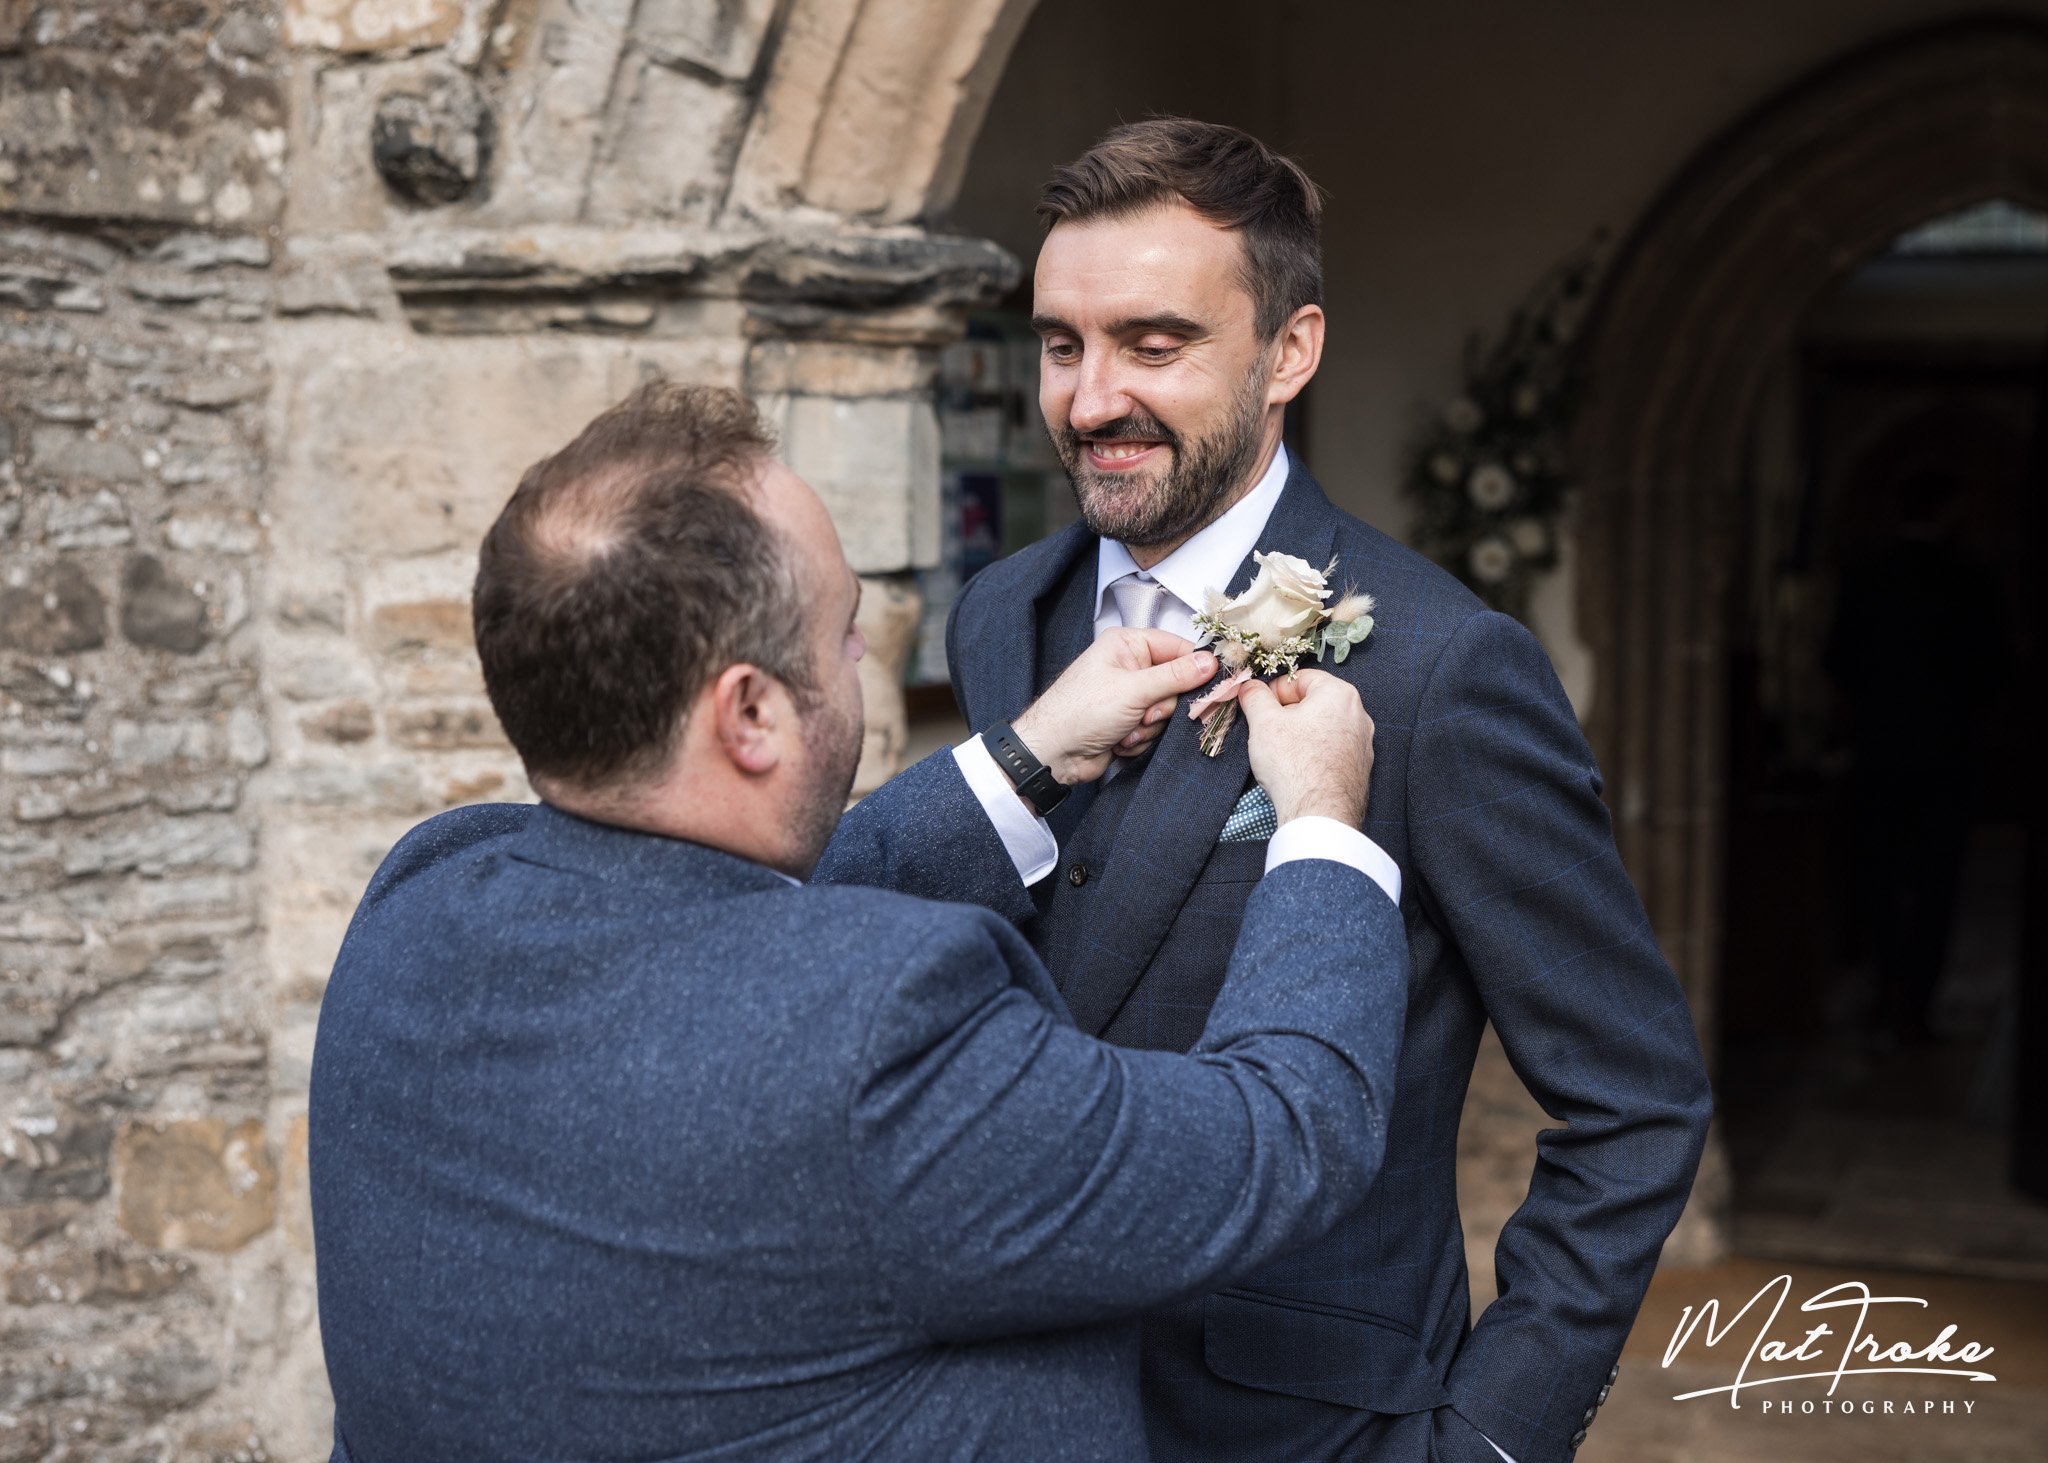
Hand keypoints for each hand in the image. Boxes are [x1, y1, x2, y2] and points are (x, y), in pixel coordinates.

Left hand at [1011, 628, 1216, 788]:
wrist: (1052, 754)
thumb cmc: (1081, 712)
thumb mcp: (1133, 690)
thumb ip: (1175, 676)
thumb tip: (1211, 662)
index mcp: (1127, 644)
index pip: (1177, 647)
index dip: (1196, 667)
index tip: (1214, 683)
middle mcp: (1129, 666)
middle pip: (1175, 683)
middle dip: (1161, 706)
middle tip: (1145, 715)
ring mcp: (1129, 695)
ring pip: (1165, 711)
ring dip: (1149, 727)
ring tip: (1125, 730)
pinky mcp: (1128, 721)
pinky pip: (1153, 730)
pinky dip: (1139, 739)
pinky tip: (1118, 742)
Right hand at [1237, 669, 1373, 826]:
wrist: (1319, 814)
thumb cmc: (1293, 763)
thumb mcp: (1264, 723)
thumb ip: (1255, 697)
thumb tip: (1249, 687)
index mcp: (1339, 694)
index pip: (1300, 678)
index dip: (1274, 690)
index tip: (1258, 705)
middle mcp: (1359, 715)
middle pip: (1314, 702)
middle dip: (1287, 713)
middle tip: (1266, 729)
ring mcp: (1362, 744)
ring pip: (1323, 728)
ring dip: (1300, 734)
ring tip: (1281, 752)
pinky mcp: (1360, 768)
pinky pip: (1332, 751)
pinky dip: (1314, 754)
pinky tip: (1298, 769)